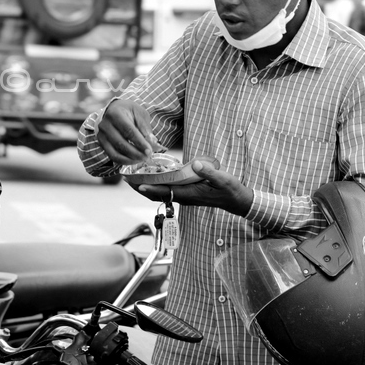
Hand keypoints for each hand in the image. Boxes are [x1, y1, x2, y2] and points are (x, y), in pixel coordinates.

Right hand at [96, 99, 154, 164]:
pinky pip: (112, 156)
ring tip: (142, 159)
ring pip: (115, 153)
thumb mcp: (139, 113)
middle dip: (136, 153)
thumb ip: (144, 127)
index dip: (139, 142)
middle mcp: (105, 125)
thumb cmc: (129, 111)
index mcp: (115, 114)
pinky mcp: (101, 143)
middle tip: (147, 156)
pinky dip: (124, 161)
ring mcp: (101, 135)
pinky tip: (134, 160)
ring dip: (130, 159)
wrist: (114, 109)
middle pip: (121, 143)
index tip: (149, 150)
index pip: (128, 131)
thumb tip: (151, 142)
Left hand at [138, 159, 252, 216]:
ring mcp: (185, 195)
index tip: (138, 184)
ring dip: (147, 186)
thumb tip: (196, 164)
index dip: (151, 189)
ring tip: (134, 177)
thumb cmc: (230, 190)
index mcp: (190, 194)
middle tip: (127, 178)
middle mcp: (184, 197)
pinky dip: (157, 184)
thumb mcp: (223, 180)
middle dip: (142, 187)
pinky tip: (154, 176)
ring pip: (161, 193)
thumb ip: (209, 172)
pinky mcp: (187, 192)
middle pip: (158, 194)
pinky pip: (168, 190)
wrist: (236, 200)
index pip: (166, 192)